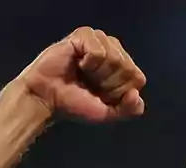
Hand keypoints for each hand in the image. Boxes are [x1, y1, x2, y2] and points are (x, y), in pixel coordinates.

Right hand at [19, 28, 145, 122]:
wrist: (47, 98)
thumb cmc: (75, 104)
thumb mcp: (107, 113)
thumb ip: (128, 109)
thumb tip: (135, 94)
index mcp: (123, 69)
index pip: (138, 78)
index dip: (119, 92)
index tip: (101, 94)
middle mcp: (114, 51)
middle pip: (128, 68)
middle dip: (108, 83)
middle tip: (89, 84)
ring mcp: (100, 40)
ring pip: (115, 58)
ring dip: (97, 74)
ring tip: (83, 74)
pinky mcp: (84, 35)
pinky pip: (99, 51)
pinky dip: (88, 63)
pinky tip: (77, 64)